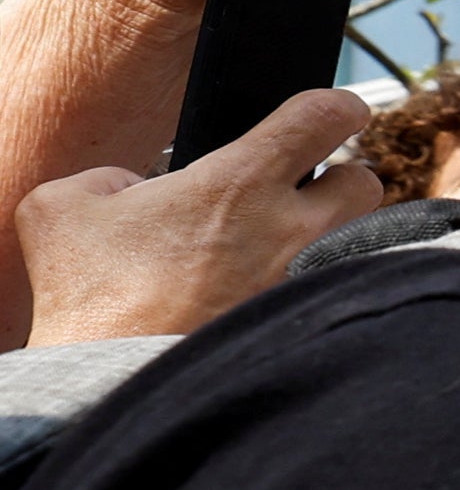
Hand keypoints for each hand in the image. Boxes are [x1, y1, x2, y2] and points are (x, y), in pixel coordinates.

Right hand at [16, 89, 379, 343]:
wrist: (118, 383)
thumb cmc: (92, 300)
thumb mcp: (64, 209)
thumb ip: (110, 179)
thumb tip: (137, 190)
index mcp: (239, 184)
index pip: (323, 117)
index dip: (338, 106)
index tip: (339, 111)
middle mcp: (292, 232)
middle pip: (365, 181)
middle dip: (343, 179)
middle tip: (306, 192)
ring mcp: (307, 285)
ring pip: (361, 243)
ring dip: (336, 238)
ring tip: (286, 250)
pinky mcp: (308, 328)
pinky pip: (337, 295)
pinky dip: (317, 290)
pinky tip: (275, 300)